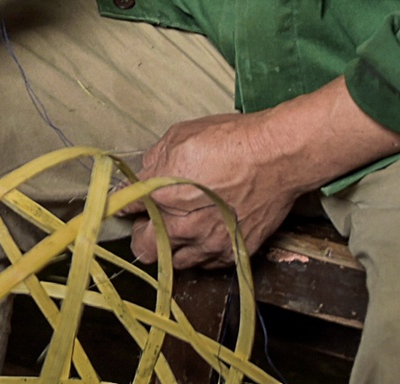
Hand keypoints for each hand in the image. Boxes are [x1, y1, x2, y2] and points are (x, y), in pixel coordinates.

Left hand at [122, 79, 399, 268]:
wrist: (276, 156)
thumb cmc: (228, 140)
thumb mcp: (180, 136)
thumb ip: (155, 160)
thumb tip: (144, 173)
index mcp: (160, 195)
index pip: (125, 208)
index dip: (123, 203)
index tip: (125, 202)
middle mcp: (181, 227)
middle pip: (144, 248)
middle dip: (142, 233)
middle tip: (150, 219)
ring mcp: (208, 244)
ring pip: (174, 261)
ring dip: (171, 247)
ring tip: (178, 228)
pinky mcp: (232, 253)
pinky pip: (205, 263)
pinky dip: (200, 252)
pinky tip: (204, 233)